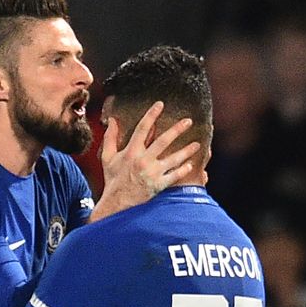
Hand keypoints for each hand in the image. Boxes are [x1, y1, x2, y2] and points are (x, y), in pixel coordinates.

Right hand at [90, 101, 199, 220]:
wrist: (117, 202)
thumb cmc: (113, 179)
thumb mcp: (107, 157)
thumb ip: (110, 137)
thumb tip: (112, 120)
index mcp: (131, 151)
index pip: (142, 128)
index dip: (151, 115)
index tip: (160, 104)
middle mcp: (143, 160)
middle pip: (163, 141)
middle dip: (177, 129)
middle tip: (189, 120)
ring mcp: (152, 173)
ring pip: (173, 158)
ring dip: (187, 150)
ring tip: (197, 144)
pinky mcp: (158, 185)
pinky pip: (174, 176)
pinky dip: (183, 170)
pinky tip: (191, 164)